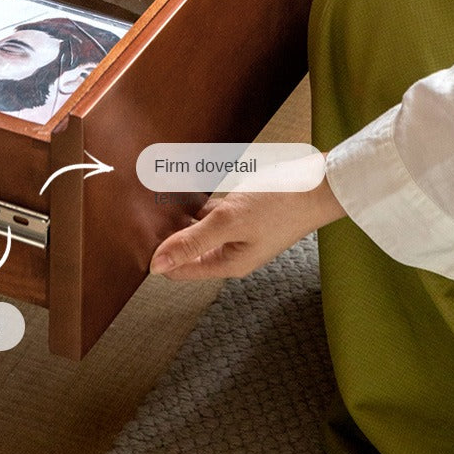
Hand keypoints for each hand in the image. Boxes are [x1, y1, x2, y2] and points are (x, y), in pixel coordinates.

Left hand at [149, 173, 344, 281]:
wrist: (319, 184)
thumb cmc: (279, 203)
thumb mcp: (229, 222)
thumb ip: (192, 241)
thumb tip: (156, 265)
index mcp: (228, 263)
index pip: (181, 269)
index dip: (158, 258)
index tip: (133, 240)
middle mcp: (232, 251)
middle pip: (189, 249)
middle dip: (167, 235)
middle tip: (140, 213)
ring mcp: (240, 232)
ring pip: (200, 228)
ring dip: (181, 216)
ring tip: (154, 199)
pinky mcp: (246, 213)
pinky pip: (214, 211)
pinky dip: (199, 203)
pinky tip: (184, 188)